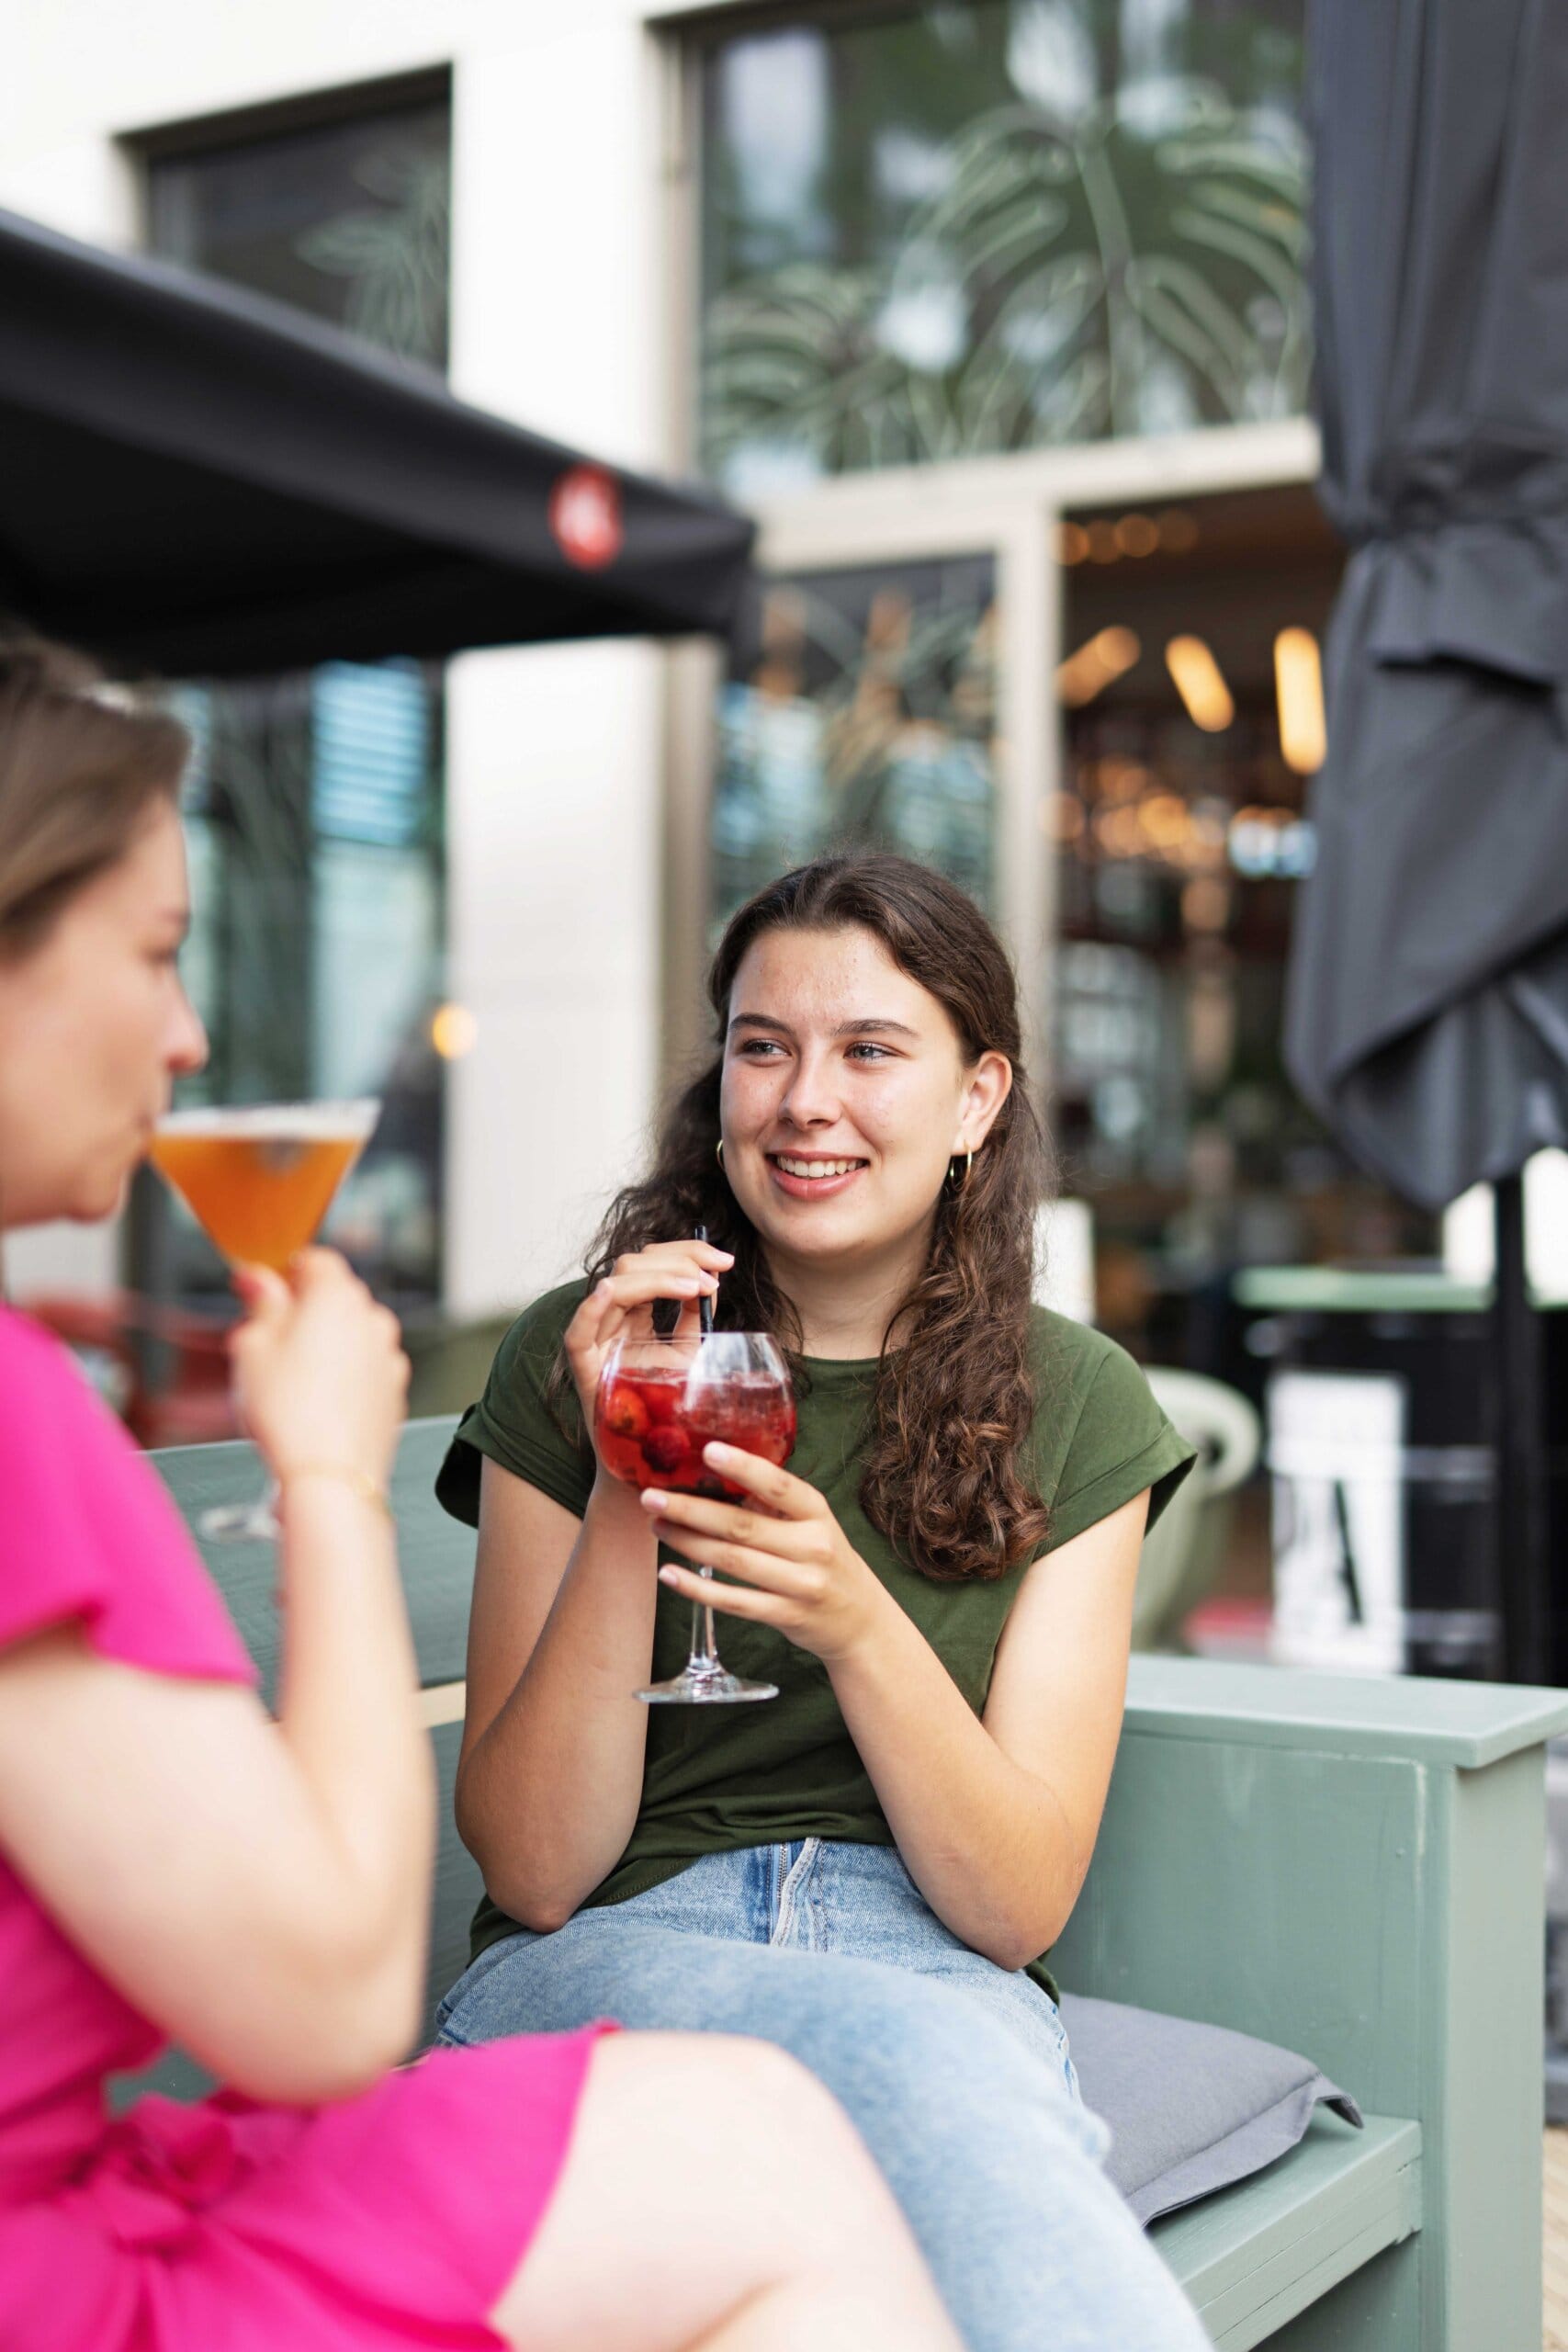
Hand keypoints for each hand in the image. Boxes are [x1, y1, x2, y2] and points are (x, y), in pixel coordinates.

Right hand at [230, 1249, 408, 1489]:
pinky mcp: (394, 1392)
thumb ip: (259, 1303)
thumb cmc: (289, 1413)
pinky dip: (344, 1378)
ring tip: (290, 1385)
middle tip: (268, 1346)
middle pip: (335, 1298)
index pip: (315, 1260)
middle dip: (303, 1313)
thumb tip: (257, 1276)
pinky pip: (364, 1371)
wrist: (329, 1477)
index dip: (284, 1273)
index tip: (261, 1294)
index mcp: (338, 1295)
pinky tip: (316, 1405)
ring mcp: (389, 1357)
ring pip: (351, 1337)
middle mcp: (373, 1319)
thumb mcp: (252, 1347)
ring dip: (325, 1348)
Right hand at [563, 1241, 734, 1461]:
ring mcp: (596, 1340)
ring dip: (659, 1276)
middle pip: (634, 1264)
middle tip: (717, 1271)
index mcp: (632, 1312)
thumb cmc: (668, 1407)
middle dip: (679, 1258)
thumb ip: (693, 1316)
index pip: (651, 1264)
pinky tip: (613, 1290)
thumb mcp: (688, 1353)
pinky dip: (593, 1306)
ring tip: (697, 1286)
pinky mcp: (584, 1367)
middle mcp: (611, 1319)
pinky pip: (578, 1330)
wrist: (653, 1459)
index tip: (725, 1261)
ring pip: (614, 1284)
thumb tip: (711, 1278)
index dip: (687, 1253)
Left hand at [641, 1446, 884, 1664]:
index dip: (744, 1468)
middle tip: (651, 1497)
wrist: (860, 1620)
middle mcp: (811, 1547)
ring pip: (733, 1561)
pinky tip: (669, 1574)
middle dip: (691, 1510)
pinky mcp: (785, 1615)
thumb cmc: (824, 1559)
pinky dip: (698, 1589)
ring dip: (687, 1543)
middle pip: (742, 1526)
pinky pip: (734, 1602)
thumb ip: (772, 1504)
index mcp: (817, 1513)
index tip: (707, 1450)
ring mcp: (800, 1584)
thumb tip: (712, 1478)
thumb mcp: (812, 1523)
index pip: (780, 1486)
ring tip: (656, 1526)